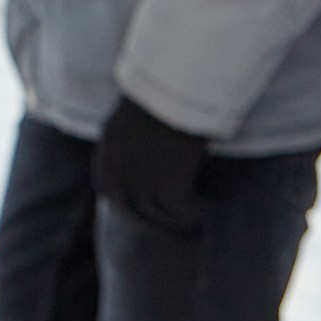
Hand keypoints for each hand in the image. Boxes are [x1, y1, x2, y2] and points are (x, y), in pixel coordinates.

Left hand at [94, 95, 209, 230]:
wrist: (171, 91)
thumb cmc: (159, 92)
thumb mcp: (133, 115)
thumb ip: (131, 136)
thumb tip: (145, 143)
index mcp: (106, 153)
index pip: (105, 190)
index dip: (123, 201)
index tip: (140, 207)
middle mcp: (118, 174)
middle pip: (131, 213)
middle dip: (151, 224)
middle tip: (172, 230)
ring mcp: (141, 185)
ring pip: (160, 217)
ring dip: (180, 221)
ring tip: (200, 219)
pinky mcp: (168, 189)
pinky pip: (185, 210)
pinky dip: (201, 209)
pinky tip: (214, 204)